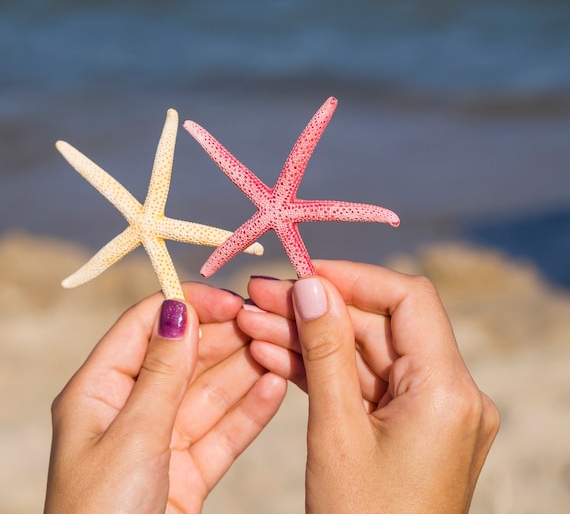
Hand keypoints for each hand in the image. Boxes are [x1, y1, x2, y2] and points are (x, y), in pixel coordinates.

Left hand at [45, 283, 286, 513]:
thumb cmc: (100, 513)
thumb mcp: (131, 435)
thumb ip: (162, 373)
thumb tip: (178, 310)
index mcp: (98, 391)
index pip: (146, 327)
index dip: (188, 306)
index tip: (231, 300)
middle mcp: (129, 409)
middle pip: (183, 357)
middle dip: (224, 338)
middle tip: (267, 321)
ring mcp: (160, 439)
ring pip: (208, 393)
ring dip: (244, 370)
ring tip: (281, 348)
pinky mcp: (186, 470)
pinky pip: (222, 432)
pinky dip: (249, 412)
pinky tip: (276, 389)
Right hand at [238, 261, 499, 512]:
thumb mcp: (336, 431)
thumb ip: (325, 350)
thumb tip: (311, 286)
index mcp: (448, 391)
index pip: (408, 300)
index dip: (354, 278)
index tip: (301, 272)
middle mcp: (451, 393)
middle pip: (380, 325)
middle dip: (317, 309)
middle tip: (259, 297)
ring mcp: (430, 410)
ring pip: (366, 352)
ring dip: (311, 338)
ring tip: (253, 325)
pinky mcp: (409, 424)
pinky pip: (365, 382)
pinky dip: (323, 368)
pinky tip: (275, 354)